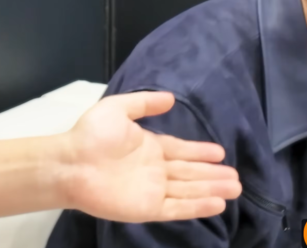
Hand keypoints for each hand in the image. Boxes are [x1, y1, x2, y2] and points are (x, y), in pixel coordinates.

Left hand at [59, 91, 240, 221]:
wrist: (70, 163)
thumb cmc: (91, 135)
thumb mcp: (118, 108)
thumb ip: (145, 103)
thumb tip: (171, 98)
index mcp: (150, 148)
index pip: (182, 151)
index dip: (202, 153)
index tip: (221, 153)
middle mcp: (155, 170)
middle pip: (191, 173)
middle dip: (214, 175)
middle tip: (237, 178)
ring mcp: (152, 190)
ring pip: (189, 190)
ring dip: (212, 190)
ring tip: (236, 190)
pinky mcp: (147, 208)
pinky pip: (177, 208)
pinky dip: (197, 206)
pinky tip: (217, 204)